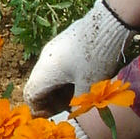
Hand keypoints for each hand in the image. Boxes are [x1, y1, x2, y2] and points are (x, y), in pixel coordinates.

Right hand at [25, 0, 139, 110]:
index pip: (30, 96)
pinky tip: (85, 78)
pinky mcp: (65, 42)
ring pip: (50, 75)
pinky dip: (66, 76)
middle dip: (53, 100)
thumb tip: (76, 114)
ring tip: (80, 94)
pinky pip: (59, 65)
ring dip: (61, 88)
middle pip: (40, 86)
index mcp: (45, 71)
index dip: (41, 110)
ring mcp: (54, 49)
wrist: (109, 25)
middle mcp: (45, 59)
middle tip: (71, 106)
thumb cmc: (96, 58)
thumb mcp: (89, 86)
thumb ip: (78, 104)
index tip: (58, 114)